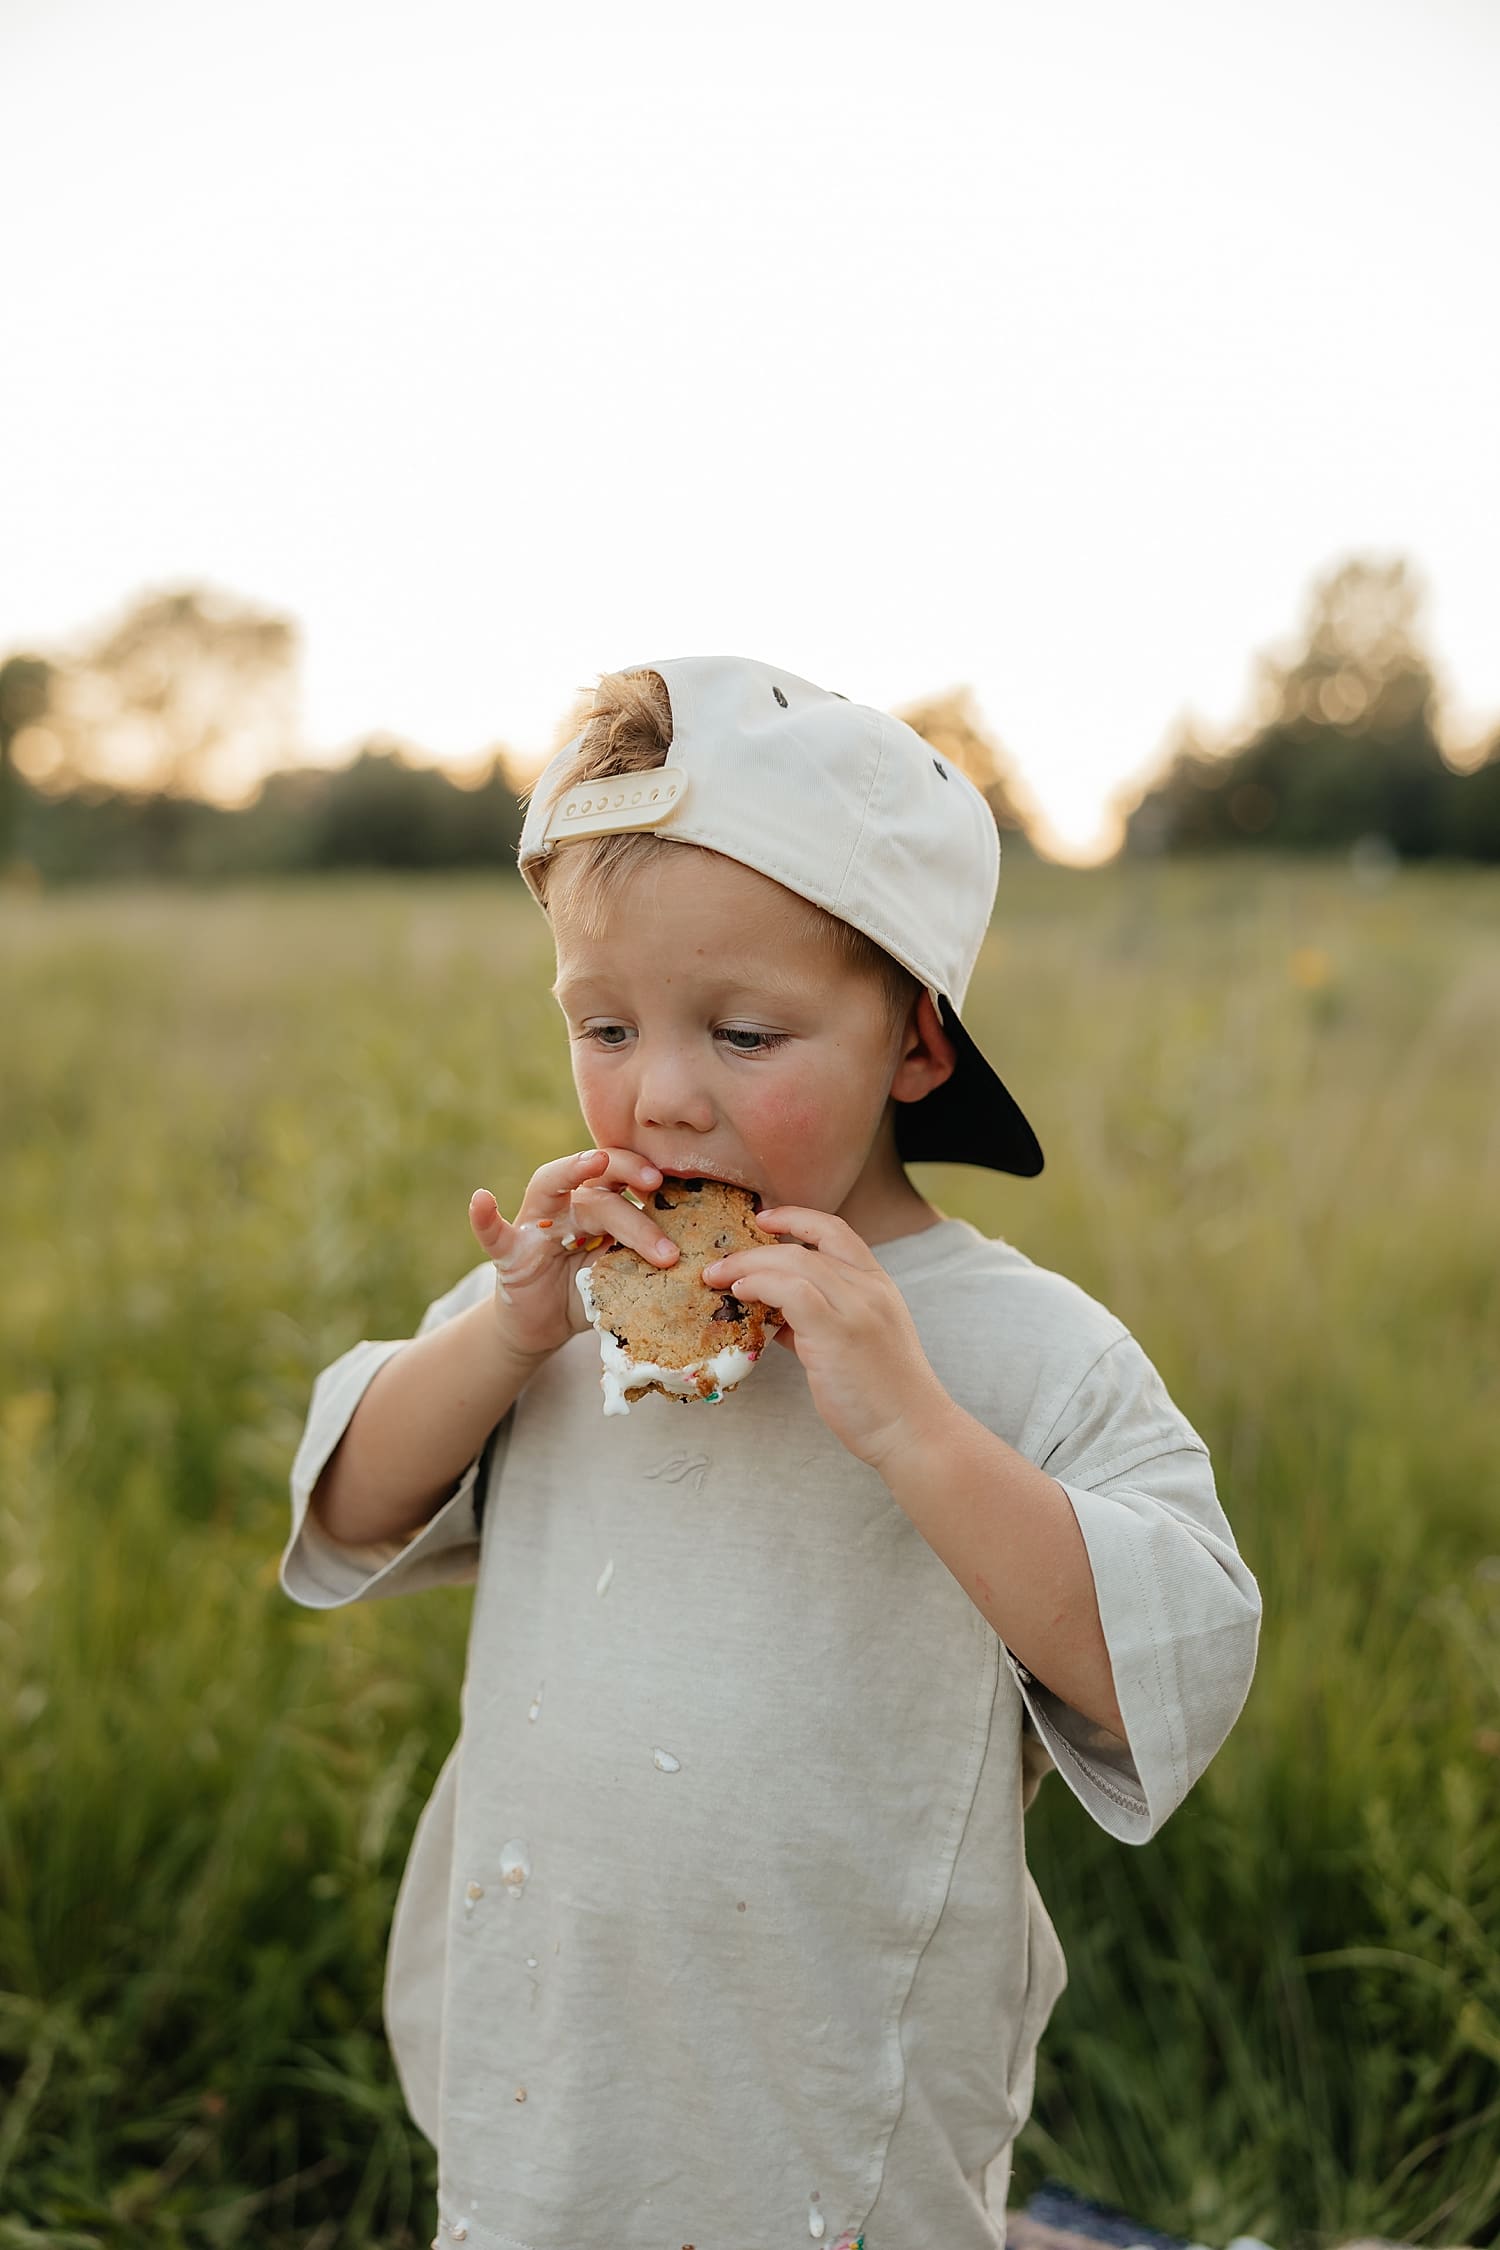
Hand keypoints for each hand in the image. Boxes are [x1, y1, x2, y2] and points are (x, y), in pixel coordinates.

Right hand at [469, 1148, 679, 1361]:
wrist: (544, 1327)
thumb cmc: (587, 1292)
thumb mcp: (620, 1276)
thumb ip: (643, 1262)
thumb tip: (701, 1262)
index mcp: (597, 1208)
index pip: (621, 1180)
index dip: (643, 1173)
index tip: (671, 1181)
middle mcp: (566, 1207)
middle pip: (597, 1185)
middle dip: (627, 1183)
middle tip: (656, 1186)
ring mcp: (534, 1226)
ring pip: (551, 1188)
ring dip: (572, 1171)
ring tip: (594, 1162)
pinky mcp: (508, 1253)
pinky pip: (493, 1232)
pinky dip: (484, 1217)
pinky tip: (481, 1200)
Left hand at [702, 1207, 950, 1472]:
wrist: (914, 1431)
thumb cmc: (883, 1395)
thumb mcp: (856, 1343)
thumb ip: (818, 1321)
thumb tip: (774, 1315)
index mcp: (878, 1285)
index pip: (836, 1231)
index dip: (797, 1218)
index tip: (765, 1220)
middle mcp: (869, 1288)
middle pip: (803, 1247)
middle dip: (754, 1250)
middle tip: (721, 1266)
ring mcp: (855, 1308)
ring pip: (792, 1263)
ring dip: (747, 1267)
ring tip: (719, 1279)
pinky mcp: (837, 1332)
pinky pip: (790, 1291)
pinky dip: (760, 1285)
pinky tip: (742, 1295)